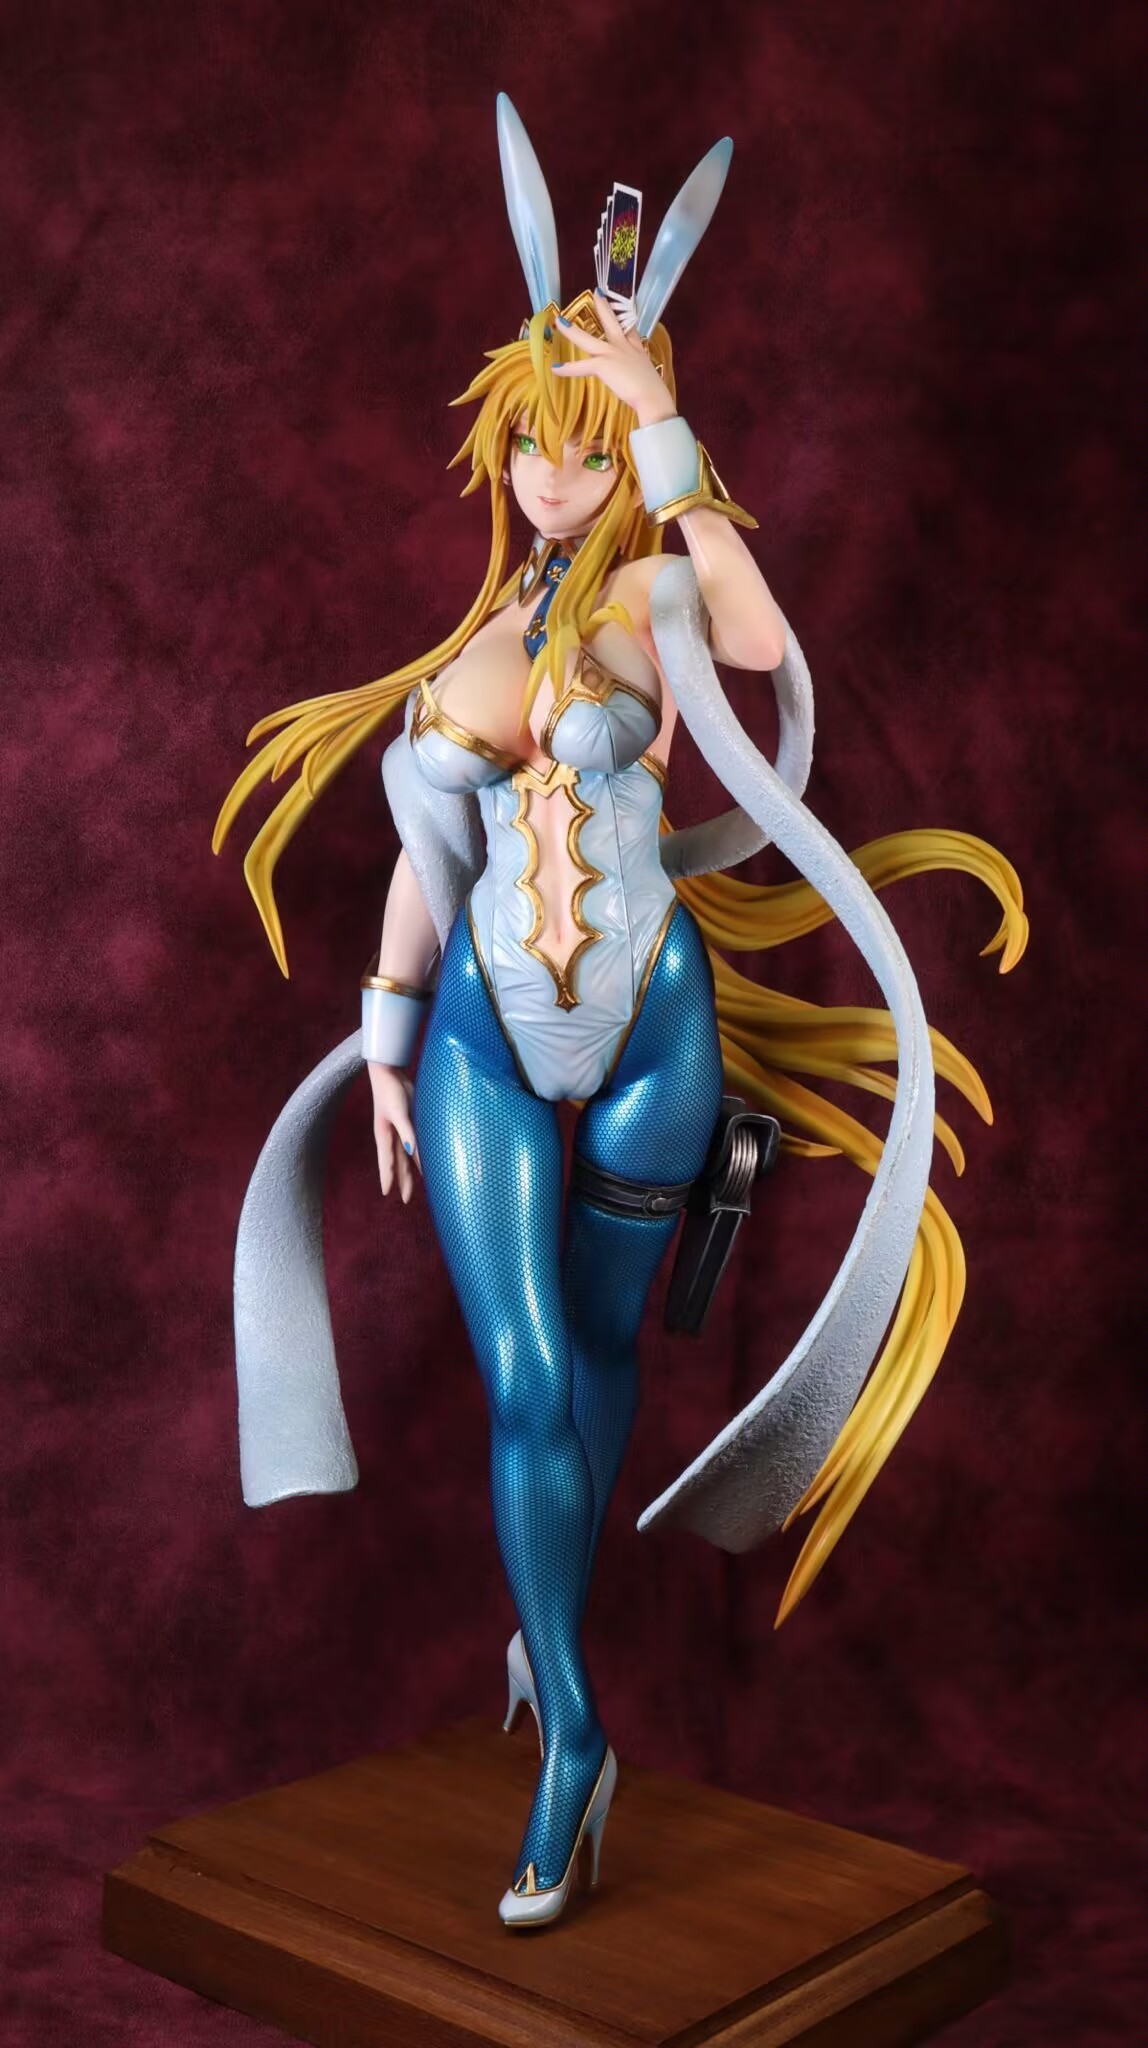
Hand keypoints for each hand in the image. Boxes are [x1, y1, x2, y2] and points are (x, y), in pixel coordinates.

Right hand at [367, 1062, 420, 1202]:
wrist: (389, 1071)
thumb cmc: (390, 1090)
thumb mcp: (399, 1112)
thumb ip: (406, 1132)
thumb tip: (411, 1152)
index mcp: (384, 1135)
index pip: (386, 1162)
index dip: (387, 1177)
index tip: (387, 1193)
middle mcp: (391, 1136)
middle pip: (397, 1163)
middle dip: (402, 1180)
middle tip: (406, 1200)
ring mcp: (399, 1129)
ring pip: (405, 1155)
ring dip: (410, 1169)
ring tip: (414, 1185)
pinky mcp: (407, 1122)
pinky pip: (413, 1143)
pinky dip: (418, 1153)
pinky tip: (423, 1159)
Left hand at [552, 292, 677, 428]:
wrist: (652, 397)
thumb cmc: (653, 393)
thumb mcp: (649, 377)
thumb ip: (640, 374)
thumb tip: (643, 384)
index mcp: (635, 349)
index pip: (630, 330)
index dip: (624, 318)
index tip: (622, 307)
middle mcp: (623, 347)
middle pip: (611, 322)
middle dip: (603, 306)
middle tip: (597, 292)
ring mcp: (612, 354)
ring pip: (587, 339)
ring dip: (572, 331)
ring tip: (559, 322)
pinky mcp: (603, 365)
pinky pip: (581, 366)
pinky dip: (567, 368)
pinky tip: (555, 368)